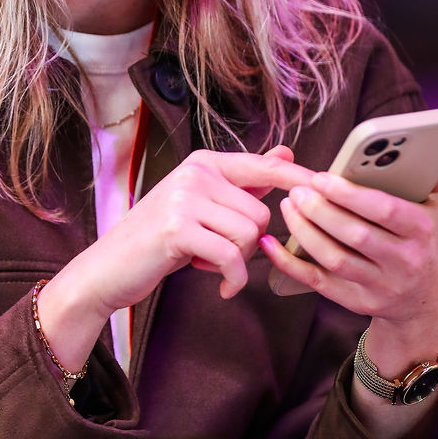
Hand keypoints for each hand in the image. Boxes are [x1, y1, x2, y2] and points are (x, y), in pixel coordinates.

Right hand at [37, 147, 311, 376]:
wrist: (107, 270)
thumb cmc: (157, 241)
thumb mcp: (200, 205)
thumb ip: (243, 182)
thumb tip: (286, 152)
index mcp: (203, 162)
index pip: (264, 166)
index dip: (300, 177)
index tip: (330, 185)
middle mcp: (194, 172)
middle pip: (261, 210)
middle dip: (250, 242)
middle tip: (220, 253)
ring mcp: (184, 198)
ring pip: (250, 233)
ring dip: (238, 261)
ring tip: (208, 262)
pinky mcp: (177, 229)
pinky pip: (232, 256)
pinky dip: (233, 279)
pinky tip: (221, 286)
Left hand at [260, 154, 437, 373]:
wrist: (427, 302)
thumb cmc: (428, 242)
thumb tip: (437, 137)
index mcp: (425, 231)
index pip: (385, 209)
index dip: (350, 194)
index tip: (321, 176)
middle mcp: (406, 261)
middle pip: (355, 234)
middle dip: (320, 210)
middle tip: (296, 189)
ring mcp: (382, 285)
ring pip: (334, 258)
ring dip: (304, 231)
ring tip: (288, 205)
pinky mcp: (358, 302)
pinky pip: (317, 283)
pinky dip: (289, 264)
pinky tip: (270, 243)